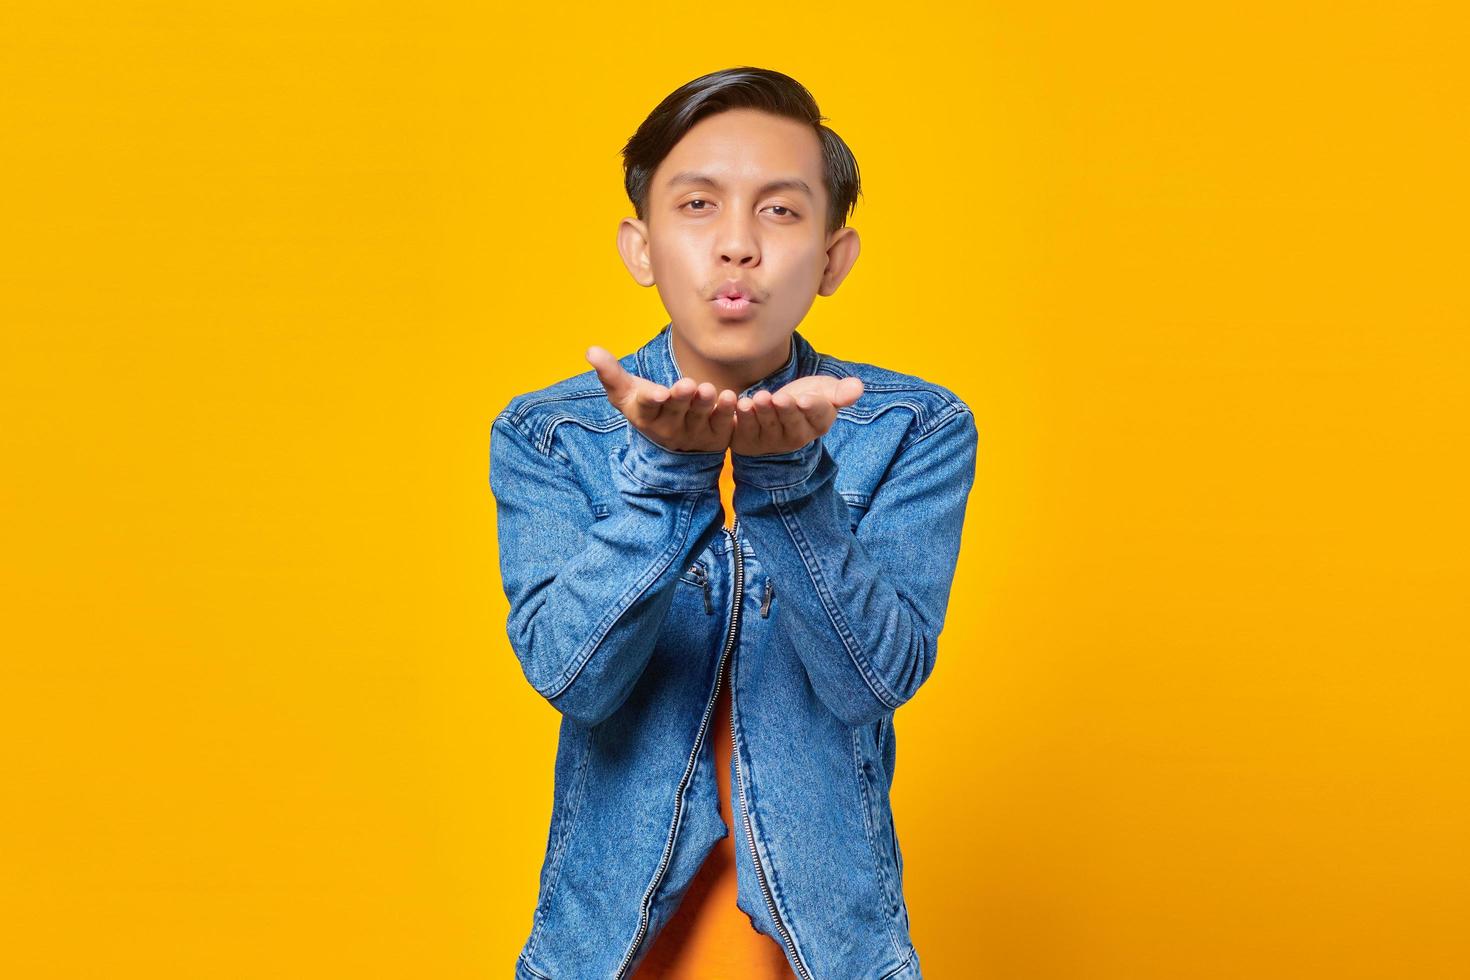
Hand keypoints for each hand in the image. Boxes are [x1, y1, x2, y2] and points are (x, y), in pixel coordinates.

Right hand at [586, 345, 738, 452]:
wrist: (675, 442)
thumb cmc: (648, 407)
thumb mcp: (627, 394)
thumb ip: (610, 373)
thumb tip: (590, 350)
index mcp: (645, 415)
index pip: (646, 407)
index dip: (652, 399)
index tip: (658, 393)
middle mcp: (669, 427)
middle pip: (675, 411)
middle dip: (681, 398)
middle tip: (687, 385)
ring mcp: (693, 433)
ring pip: (700, 416)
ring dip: (706, 404)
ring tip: (709, 390)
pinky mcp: (715, 436)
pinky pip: (723, 424)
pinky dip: (727, 412)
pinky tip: (732, 398)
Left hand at [731, 374, 863, 456]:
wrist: (774, 409)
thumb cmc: (804, 398)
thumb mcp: (823, 391)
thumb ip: (839, 391)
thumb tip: (858, 388)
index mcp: (818, 423)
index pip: (818, 416)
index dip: (812, 408)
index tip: (805, 399)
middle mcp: (796, 437)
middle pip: (792, 425)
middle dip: (786, 411)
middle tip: (779, 398)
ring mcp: (771, 441)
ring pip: (768, 427)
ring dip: (763, 413)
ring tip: (758, 398)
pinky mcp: (747, 440)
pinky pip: (744, 430)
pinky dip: (741, 417)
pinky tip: (738, 402)